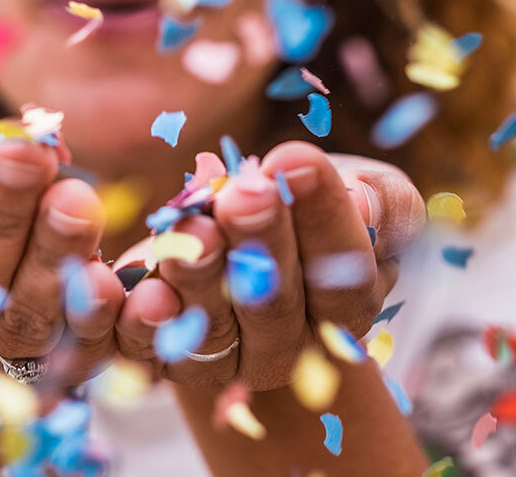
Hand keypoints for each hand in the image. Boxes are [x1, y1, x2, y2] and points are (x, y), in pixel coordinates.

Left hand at [115, 141, 424, 389]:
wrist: (248, 234)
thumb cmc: (311, 204)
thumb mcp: (366, 191)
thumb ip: (381, 200)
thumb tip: (364, 201)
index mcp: (346, 304)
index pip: (344, 272)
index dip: (323, 217)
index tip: (295, 159)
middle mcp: (289, 344)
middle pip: (276, 304)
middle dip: (260, 243)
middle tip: (245, 193)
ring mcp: (228, 356)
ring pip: (213, 328)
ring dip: (199, 277)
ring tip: (191, 228)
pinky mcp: (168, 355)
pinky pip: (151, 352)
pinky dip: (142, 324)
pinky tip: (134, 292)